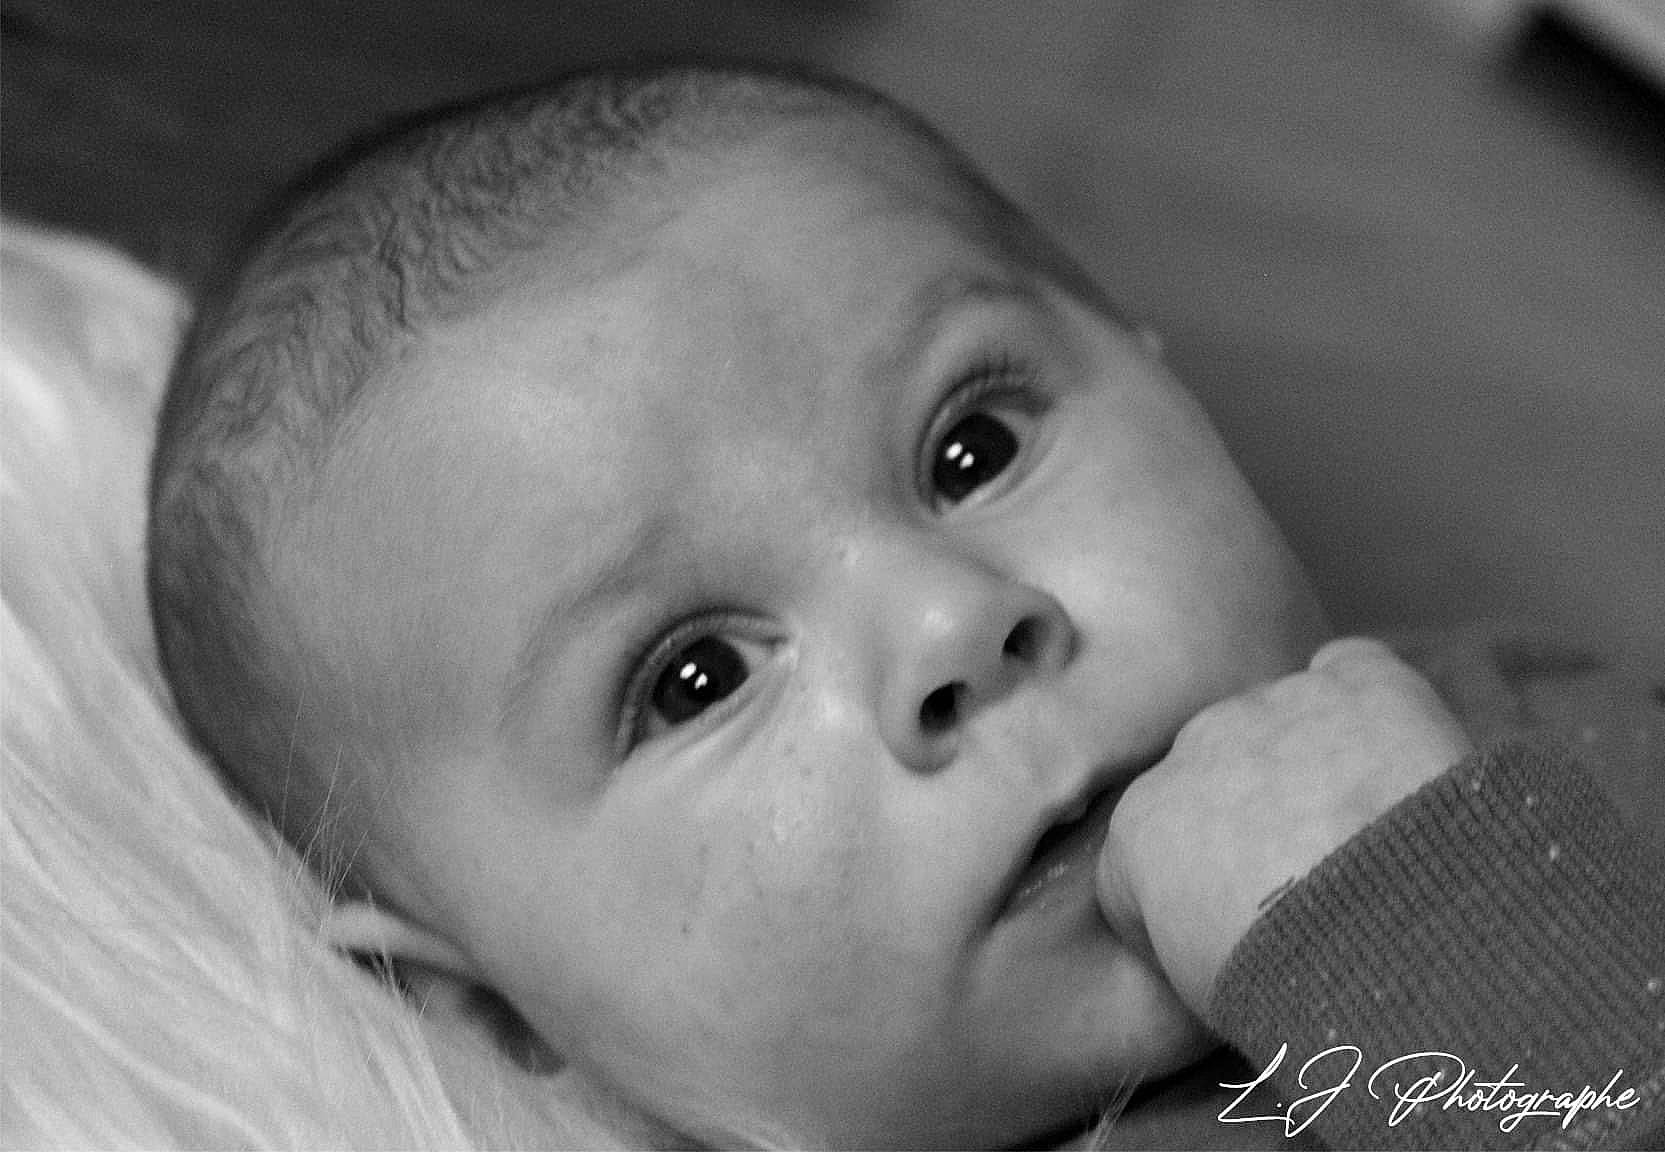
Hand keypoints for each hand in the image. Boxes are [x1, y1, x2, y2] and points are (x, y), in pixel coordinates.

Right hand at [1096, 636, 1470, 1017]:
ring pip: (1282, 716)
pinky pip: (1350, 668)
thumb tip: (1205, 914)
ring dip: (1310, 757)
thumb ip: (1177, 922)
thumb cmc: (1290, 981)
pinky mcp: (1359, 682)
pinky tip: (1391, 750)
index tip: (1231, 915)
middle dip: (1248, 807)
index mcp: (1141, 825)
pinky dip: (1366, 700)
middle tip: (1306, 869)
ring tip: (1365, 821)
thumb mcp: (1195, 978)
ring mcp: (1276, 707)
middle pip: (1212, 768)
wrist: (1397, 938)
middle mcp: (1193, 748)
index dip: (1192, 878)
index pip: (1151, 841)